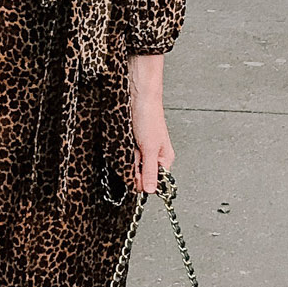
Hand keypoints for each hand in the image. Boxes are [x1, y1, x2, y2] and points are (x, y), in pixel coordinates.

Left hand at [128, 54, 174, 194]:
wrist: (138, 95)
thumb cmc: (149, 117)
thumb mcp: (150, 148)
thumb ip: (149, 171)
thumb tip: (152, 191)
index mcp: (165, 159)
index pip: (154, 182)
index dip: (142, 182)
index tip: (136, 173)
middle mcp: (155, 156)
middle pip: (140, 175)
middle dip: (133, 168)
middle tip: (134, 153)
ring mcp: (142, 150)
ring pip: (131, 165)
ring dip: (127, 158)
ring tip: (131, 143)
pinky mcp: (132, 143)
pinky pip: (125, 154)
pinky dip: (122, 150)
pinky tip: (125, 141)